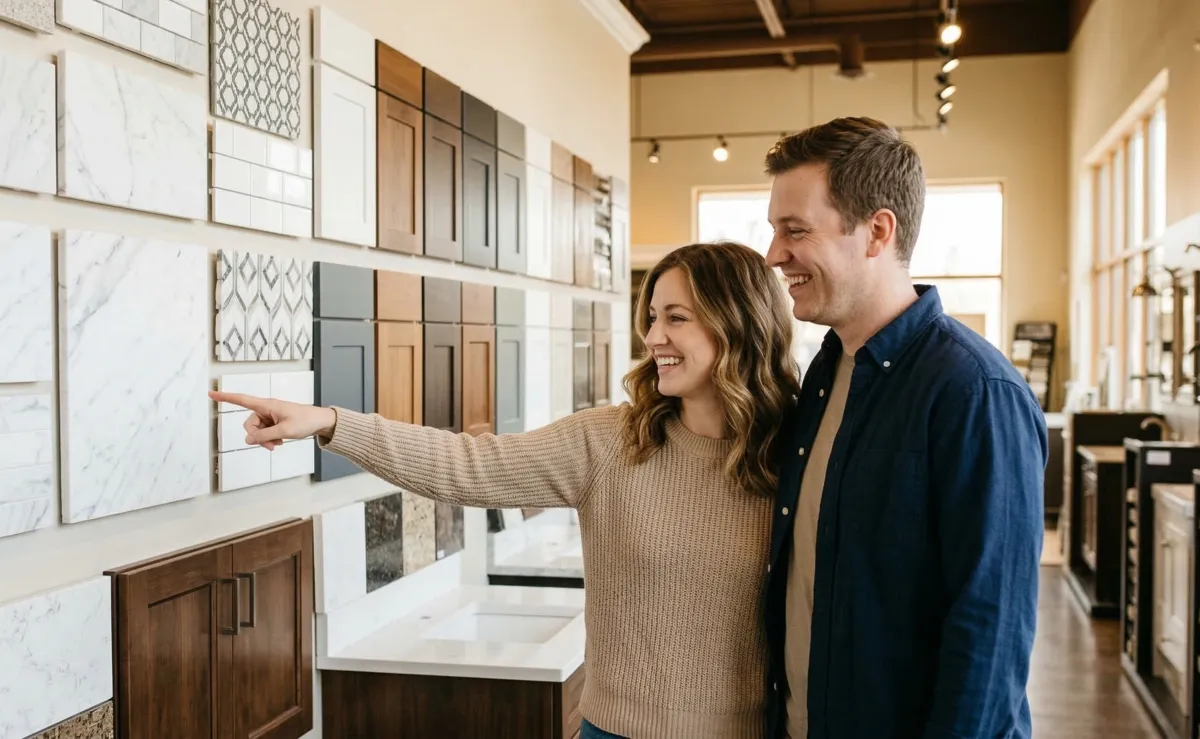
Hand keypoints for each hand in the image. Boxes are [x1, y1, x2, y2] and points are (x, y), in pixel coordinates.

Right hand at [208, 390, 337, 450]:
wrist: (320, 422)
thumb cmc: (305, 421)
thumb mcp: (284, 431)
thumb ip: (264, 436)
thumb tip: (247, 440)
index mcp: (266, 405)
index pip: (241, 400)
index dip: (225, 397)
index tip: (210, 393)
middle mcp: (266, 409)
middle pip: (249, 424)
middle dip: (257, 437)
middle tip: (272, 446)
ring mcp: (270, 416)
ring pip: (257, 431)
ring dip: (264, 440)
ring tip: (278, 445)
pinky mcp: (274, 422)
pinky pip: (264, 432)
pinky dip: (269, 439)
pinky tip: (280, 442)